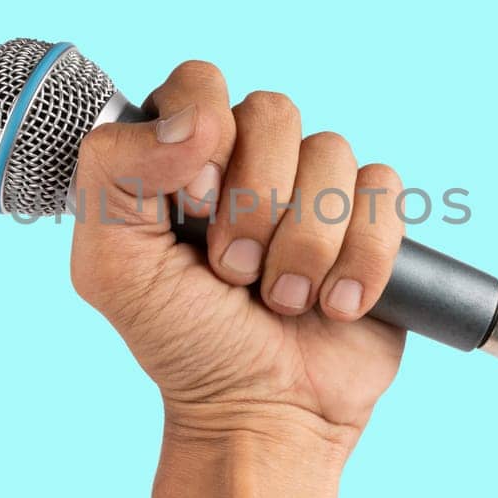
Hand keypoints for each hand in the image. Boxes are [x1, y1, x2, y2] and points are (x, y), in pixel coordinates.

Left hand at [70, 60, 405, 451]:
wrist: (261, 414)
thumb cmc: (182, 342)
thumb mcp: (112, 266)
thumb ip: (114, 173)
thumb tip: (195, 120)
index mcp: (181, 156)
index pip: (199, 83)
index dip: (203, 135)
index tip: (192, 206)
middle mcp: (250, 160)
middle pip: (274, 111)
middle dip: (254, 205)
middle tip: (234, 271)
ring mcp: (315, 189)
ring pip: (333, 153)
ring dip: (304, 246)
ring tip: (280, 300)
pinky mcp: (373, 222)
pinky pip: (385, 194)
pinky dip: (360, 261)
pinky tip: (335, 306)